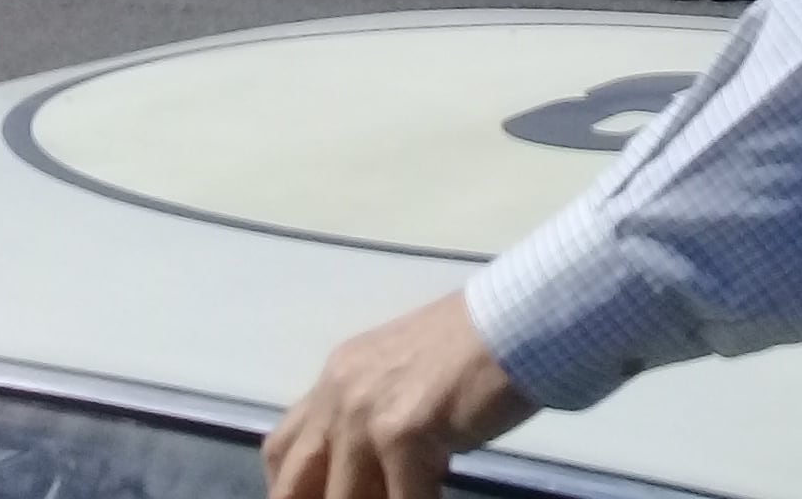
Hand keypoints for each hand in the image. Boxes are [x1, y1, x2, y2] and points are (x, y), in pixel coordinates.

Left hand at [264, 292, 531, 498]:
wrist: (519, 321)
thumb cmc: (477, 348)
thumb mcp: (403, 377)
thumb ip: (374, 418)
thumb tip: (370, 476)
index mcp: (337, 378)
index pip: (283, 450)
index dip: (290, 492)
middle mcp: (338, 394)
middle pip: (292, 485)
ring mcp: (365, 414)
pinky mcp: (401, 433)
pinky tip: (439, 497)